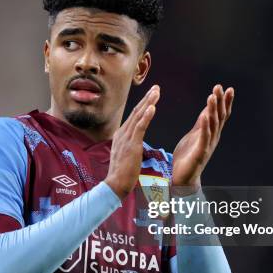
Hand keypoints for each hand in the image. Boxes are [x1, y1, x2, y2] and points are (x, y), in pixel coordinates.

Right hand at [105, 85, 160, 199]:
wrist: (115, 184)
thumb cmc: (122, 173)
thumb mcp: (124, 155)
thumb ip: (128, 145)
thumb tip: (132, 142)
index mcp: (121, 135)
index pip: (133, 116)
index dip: (143, 105)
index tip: (151, 95)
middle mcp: (122, 133)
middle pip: (136, 112)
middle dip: (147, 99)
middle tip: (156, 88)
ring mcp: (126, 138)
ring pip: (139, 116)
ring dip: (148, 102)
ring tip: (156, 92)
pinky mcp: (132, 145)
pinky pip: (140, 127)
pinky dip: (146, 116)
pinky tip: (152, 107)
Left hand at [171, 84, 233, 188]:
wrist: (183, 178)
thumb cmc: (188, 157)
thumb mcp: (195, 135)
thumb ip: (202, 123)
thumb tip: (208, 109)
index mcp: (211, 133)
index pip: (220, 114)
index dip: (225, 102)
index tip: (228, 88)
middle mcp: (213, 138)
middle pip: (219, 116)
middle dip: (220, 101)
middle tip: (220, 86)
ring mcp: (208, 145)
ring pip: (212, 124)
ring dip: (212, 110)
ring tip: (212, 96)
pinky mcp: (200, 152)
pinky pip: (204, 137)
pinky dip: (205, 126)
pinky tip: (205, 115)